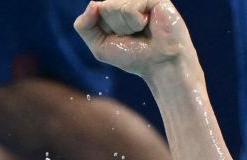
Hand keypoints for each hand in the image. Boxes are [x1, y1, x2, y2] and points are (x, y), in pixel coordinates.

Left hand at [74, 0, 196, 77]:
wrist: (161, 65)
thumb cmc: (134, 57)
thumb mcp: (100, 46)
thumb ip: (85, 26)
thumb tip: (92, 3)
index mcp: (114, 8)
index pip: (95, 9)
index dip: (104, 28)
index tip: (121, 38)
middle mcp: (127, 0)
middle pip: (103, 7)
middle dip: (115, 28)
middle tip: (133, 35)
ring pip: (113, 6)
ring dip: (126, 26)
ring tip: (142, 30)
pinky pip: (129, 7)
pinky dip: (135, 22)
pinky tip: (149, 24)